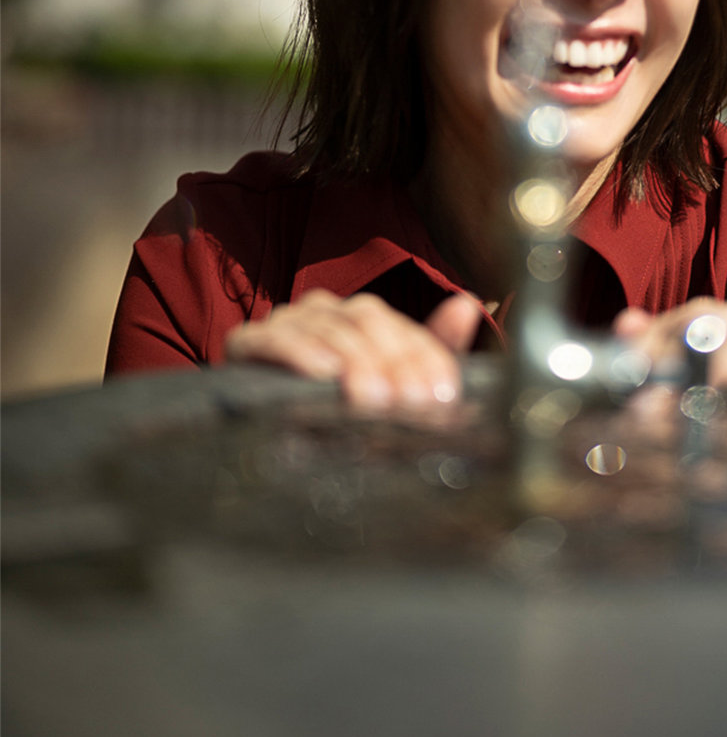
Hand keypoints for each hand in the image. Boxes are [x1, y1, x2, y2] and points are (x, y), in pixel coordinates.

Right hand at [224, 289, 483, 412]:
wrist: (263, 433)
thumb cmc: (336, 410)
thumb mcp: (390, 389)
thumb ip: (429, 350)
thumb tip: (467, 304)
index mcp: (363, 318)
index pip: (400, 327)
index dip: (424, 358)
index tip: (441, 394)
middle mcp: (327, 311)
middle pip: (366, 321)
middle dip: (390, 361)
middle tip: (404, 401)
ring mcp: (287, 322)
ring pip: (327, 327)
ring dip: (353, 360)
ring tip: (370, 395)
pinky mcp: (248, 342)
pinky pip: (272, 338)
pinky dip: (297, 351)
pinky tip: (320, 370)